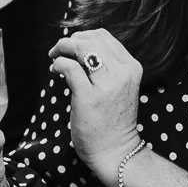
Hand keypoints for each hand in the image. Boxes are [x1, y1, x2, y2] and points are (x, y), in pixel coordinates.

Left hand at [49, 29, 142, 186]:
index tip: (72, 47)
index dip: (84, 37)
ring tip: (56, 58)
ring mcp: (107, 84)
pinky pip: (70, 67)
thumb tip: (81, 46)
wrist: (115, 150)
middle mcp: (123, 72)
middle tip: (59, 51)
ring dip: (62, 49)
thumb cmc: (113, 120)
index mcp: (132, 67)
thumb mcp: (120, 86)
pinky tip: (55, 70)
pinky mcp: (89, 96)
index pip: (105, 36)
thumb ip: (108, 66)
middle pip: (92, 39)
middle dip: (70, 41)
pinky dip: (59, 64)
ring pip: (81, 48)